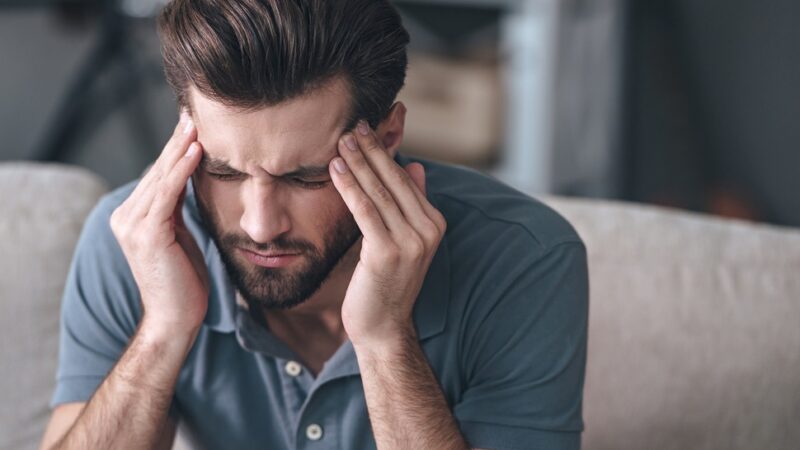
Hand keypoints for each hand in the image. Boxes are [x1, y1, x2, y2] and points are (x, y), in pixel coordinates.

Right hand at [110, 111, 207, 335]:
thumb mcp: (181, 236)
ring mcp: (133, 225)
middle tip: (194, 111)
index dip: (176, 149)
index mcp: (132, 217)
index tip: (192, 123)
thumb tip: (191, 181)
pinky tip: (196, 150)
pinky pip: (167, 194)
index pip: (159, 175)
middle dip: (178, 140)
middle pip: (158, 171)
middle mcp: (126, 217)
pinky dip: (182, 170)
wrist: (175, 319)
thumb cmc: (184, 282)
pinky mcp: (147, 234)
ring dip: (181, 147)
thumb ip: (178, 210)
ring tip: (197, 122)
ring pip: (162, 177)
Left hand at [329, 120, 446, 347]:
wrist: (383, 327)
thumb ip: (411, 203)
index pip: (405, 179)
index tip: (366, 129)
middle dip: (371, 150)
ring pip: (379, 191)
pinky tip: (335, 169)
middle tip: (352, 124)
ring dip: (358, 162)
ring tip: (341, 139)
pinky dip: (349, 187)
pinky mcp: (387, 252)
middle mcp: (427, 230)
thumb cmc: (386, 283)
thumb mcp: (403, 240)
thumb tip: (415, 165)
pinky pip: (366, 210)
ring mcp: (410, 242)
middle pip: (394, 180)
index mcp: (433, 223)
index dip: (384, 152)